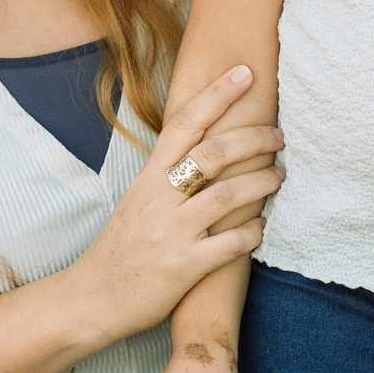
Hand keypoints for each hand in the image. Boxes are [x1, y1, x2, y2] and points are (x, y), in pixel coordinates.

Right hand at [70, 65, 282, 342]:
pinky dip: (253, 232)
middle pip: (214, 153)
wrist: (93, 299)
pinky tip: (263, 227)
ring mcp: (172, 233)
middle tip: (279, 134)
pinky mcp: (185, 267)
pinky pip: (231, 243)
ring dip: (263, 182)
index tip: (245, 72)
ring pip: (229, 195)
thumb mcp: (137, 201)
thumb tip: (204, 143)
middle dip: (254, 138)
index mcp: (147, 179)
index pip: (184, 124)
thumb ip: (167, 174)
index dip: (216, 95)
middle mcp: (159, 200)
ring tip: (279, 176)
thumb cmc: (121, 247)